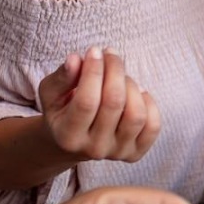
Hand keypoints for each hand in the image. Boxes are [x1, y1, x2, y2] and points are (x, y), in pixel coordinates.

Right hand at [38, 47, 160, 162]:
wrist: (72, 142)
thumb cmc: (62, 110)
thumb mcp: (51, 94)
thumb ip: (61, 78)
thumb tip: (75, 60)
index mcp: (68, 136)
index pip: (87, 101)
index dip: (93, 71)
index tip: (94, 51)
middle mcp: (94, 149)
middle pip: (114, 104)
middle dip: (115, 70)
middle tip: (110, 54)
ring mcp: (117, 153)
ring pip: (136, 114)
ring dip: (131, 86)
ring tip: (120, 77)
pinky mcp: (135, 153)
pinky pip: (153, 126)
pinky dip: (149, 104)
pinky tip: (136, 94)